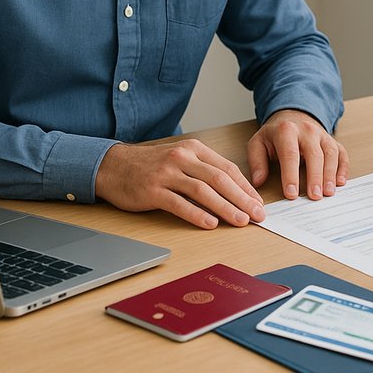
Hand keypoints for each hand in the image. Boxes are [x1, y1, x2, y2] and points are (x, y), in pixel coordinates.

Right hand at [95, 140, 265, 229]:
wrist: (114, 166)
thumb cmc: (151, 165)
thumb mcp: (181, 158)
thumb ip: (204, 170)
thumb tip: (234, 192)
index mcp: (194, 149)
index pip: (228, 168)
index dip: (246, 187)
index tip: (259, 202)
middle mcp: (182, 157)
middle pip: (220, 179)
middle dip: (243, 199)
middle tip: (258, 214)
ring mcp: (167, 173)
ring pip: (203, 191)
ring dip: (225, 208)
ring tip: (241, 221)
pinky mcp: (153, 190)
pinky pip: (179, 204)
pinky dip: (197, 215)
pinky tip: (210, 224)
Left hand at [246, 109, 348, 200]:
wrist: (293, 115)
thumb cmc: (275, 134)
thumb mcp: (258, 143)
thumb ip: (256, 161)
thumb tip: (258, 181)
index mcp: (286, 131)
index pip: (290, 154)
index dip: (291, 175)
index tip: (291, 194)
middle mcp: (307, 131)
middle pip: (314, 154)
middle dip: (315, 177)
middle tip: (314, 196)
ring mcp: (322, 135)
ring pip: (330, 154)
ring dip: (330, 174)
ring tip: (328, 193)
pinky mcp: (333, 141)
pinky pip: (341, 154)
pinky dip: (343, 168)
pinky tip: (341, 182)